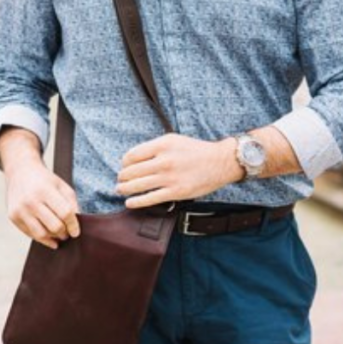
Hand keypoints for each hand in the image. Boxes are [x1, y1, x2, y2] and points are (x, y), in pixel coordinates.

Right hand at [4, 161, 80, 249]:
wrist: (21, 172)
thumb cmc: (45, 181)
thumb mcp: (62, 186)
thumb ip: (72, 204)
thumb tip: (76, 225)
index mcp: (45, 191)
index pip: (65, 213)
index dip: (73, 225)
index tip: (76, 233)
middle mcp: (31, 201)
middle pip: (54, 226)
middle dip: (64, 233)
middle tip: (67, 234)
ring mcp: (20, 210)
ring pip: (41, 234)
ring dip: (53, 238)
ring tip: (59, 236)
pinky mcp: (12, 216)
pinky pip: (30, 233)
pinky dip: (41, 238)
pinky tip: (49, 238)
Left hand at [116, 134, 242, 208]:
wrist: (221, 162)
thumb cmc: (198, 151)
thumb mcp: (175, 140)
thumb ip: (155, 147)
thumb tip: (135, 158)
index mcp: (162, 145)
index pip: (132, 155)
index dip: (124, 163)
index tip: (125, 167)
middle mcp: (164, 160)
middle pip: (131, 171)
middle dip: (122, 177)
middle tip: (121, 180)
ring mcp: (169, 177)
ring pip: (137, 185)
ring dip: (124, 189)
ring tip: (121, 190)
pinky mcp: (176, 192)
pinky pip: (150, 198)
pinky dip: (136, 202)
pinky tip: (130, 203)